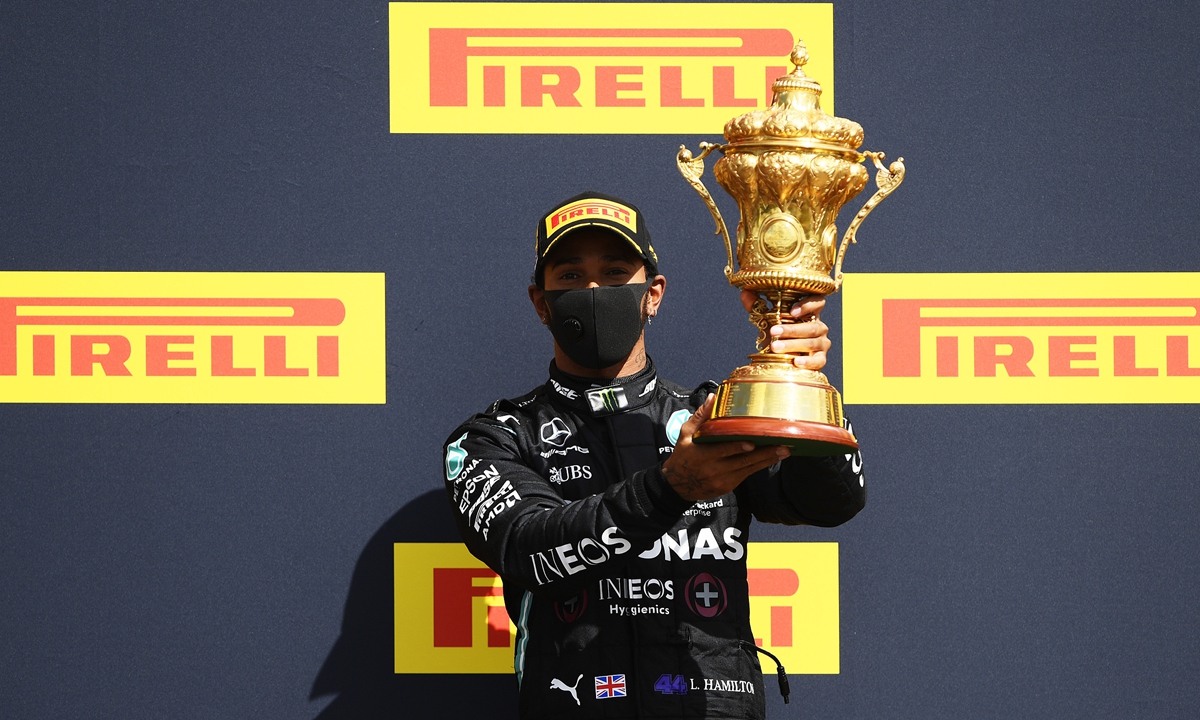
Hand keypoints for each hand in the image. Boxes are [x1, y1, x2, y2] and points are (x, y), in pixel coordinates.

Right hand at [661, 394, 788, 500]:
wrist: (678, 485)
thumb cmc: (683, 456)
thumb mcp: (685, 434)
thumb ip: (700, 417)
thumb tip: (712, 398)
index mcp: (702, 455)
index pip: (722, 451)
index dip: (737, 447)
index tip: (752, 442)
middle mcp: (713, 469)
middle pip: (742, 461)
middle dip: (763, 454)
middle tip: (781, 446)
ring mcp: (722, 479)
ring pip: (748, 469)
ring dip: (767, 460)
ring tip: (784, 451)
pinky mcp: (728, 485)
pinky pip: (747, 474)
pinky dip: (760, 466)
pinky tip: (772, 458)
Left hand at [740, 291, 830, 370]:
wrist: (780, 359)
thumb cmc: (777, 336)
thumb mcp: (766, 321)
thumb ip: (757, 306)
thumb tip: (745, 292)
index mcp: (808, 313)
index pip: (817, 302)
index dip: (808, 304)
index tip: (792, 311)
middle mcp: (819, 327)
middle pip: (811, 326)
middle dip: (791, 329)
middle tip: (773, 331)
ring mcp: (822, 344)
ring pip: (812, 342)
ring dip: (793, 345)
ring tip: (775, 347)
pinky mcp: (821, 359)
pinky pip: (818, 361)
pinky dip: (808, 361)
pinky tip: (796, 362)